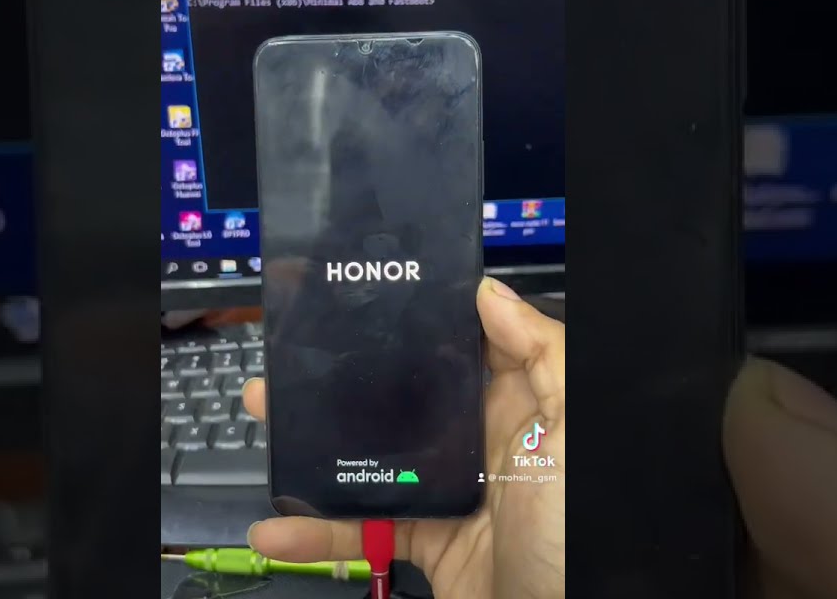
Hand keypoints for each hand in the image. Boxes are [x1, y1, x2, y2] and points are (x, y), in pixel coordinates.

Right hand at [241, 277, 565, 598]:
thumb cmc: (573, 529)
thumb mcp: (570, 429)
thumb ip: (541, 355)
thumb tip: (489, 292)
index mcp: (516, 405)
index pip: (458, 350)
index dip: (412, 325)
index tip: (357, 304)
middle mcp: (477, 443)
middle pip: (399, 402)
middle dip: (341, 383)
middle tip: (288, 364)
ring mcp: (448, 493)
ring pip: (370, 461)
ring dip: (313, 448)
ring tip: (263, 419)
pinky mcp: (428, 542)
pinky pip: (364, 530)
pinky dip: (318, 532)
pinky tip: (278, 527)